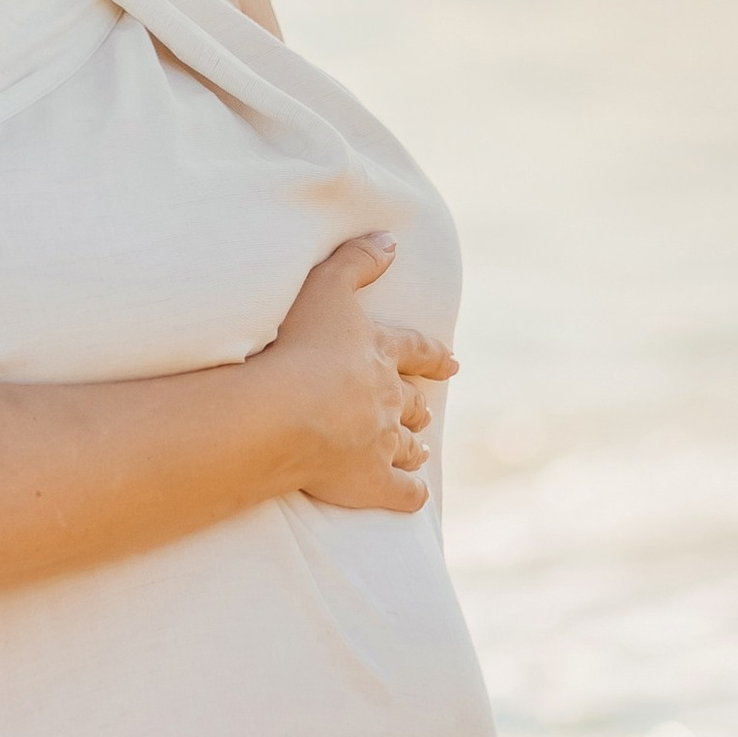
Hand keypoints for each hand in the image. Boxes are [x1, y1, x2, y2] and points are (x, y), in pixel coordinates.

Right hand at [257, 234, 456, 514]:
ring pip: (409, 446)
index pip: (415, 352)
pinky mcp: (370, 482)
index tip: (452, 363)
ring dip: (414, 446)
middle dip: (419, 406)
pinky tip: (413, 496)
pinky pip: (401, 493)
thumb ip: (357, 261)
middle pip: (413, 404)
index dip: (433, 356)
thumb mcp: (326, 288)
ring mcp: (382, 443)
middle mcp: (388, 400)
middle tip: (426, 410)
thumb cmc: (300, 346)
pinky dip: (410, 495)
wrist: (285, 410)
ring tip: (419, 450)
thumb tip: (391, 240)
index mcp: (380, 355)